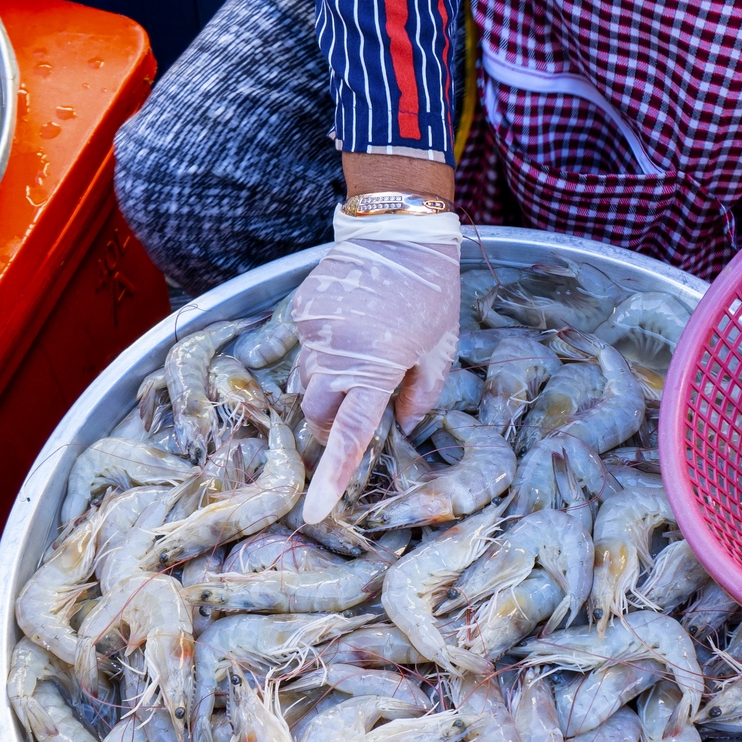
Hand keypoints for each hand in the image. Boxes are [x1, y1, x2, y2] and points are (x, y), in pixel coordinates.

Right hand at [293, 233, 460, 523]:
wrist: (399, 231)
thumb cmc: (431, 293)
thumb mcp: (440, 349)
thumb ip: (420, 396)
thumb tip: (399, 429)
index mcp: (377, 366)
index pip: (351, 434)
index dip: (333, 476)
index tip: (314, 510)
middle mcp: (338, 350)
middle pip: (316, 413)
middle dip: (332, 421)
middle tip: (361, 406)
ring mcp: (314, 329)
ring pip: (306, 381)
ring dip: (328, 385)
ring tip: (361, 357)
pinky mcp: (302, 309)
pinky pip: (305, 347)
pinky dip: (324, 350)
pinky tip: (351, 326)